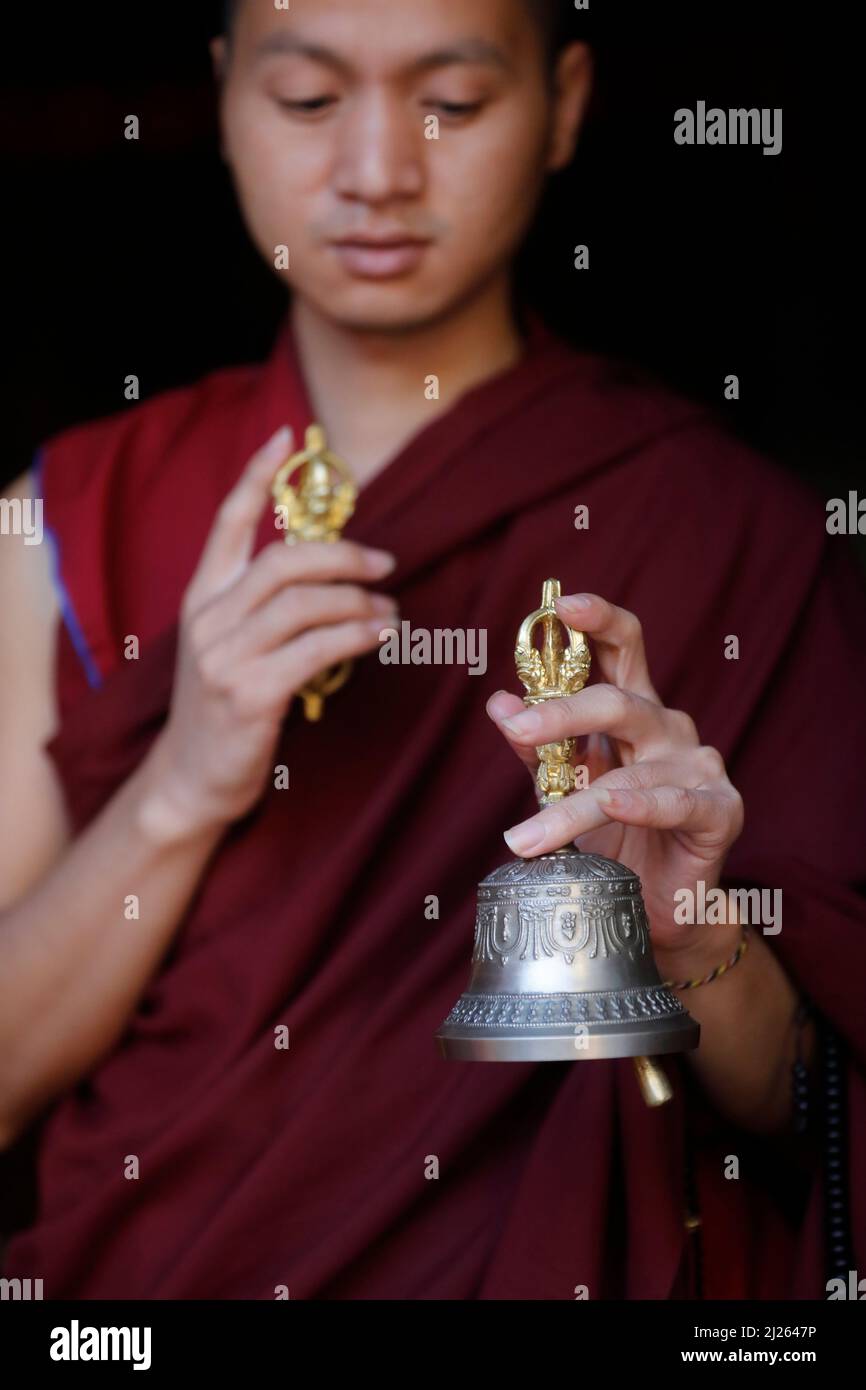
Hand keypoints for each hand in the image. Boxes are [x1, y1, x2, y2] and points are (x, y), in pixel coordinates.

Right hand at [145, 426, 397, 837]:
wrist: (190, 781)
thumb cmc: (223, 712)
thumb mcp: (230, 649)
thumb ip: (262, 610)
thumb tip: (330, 574)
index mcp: (201, 599)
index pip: (227, 523)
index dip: (254, 476)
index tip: (286, 437)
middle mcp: (207, 621)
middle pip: (282, 560)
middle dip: (343, 554)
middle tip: (386, 565)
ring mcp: (224, 658)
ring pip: (304, 603)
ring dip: (358, 600)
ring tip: (389, 610)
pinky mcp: (248, 694)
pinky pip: (315, 649)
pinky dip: (356, 635)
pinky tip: (380, 635)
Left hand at [486, 592, 743, 963]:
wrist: (659, 906)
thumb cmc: (614, 838)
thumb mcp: (567, 787)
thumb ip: (538, 747)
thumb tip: (498, 702)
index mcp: (633, 710)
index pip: (622, 648)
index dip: (597, 619)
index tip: (562, 604)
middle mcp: (667, 728)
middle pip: (620, 701)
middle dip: (563, 712)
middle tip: (518, 730)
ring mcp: (697, 767)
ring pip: (630, 773)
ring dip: (571, 806)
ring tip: (523, 837)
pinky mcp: (720, 810)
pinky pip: (675, 803)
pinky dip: (642, 807)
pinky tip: (614, 806)